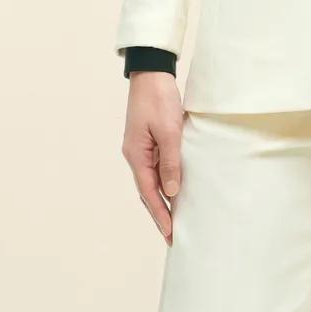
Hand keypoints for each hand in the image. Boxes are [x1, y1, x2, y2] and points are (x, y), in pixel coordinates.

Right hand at [121, 72, 183, 241]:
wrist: (151, 74)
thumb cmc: (159, 99)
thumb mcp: (169, 131)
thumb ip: (171, 161)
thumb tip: (172, 191)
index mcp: (136, 155)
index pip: (149, 193)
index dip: (160, 214)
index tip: (170, 233)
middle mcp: (135, 156)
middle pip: (147, 192)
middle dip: (159, 215)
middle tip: (172, 237)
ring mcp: (141, 150)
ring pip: (151, 183)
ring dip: (162, 202)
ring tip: (174, 222)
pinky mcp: (148, 143)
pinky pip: (156, 170)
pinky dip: (164, 185)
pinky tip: (174, 193)